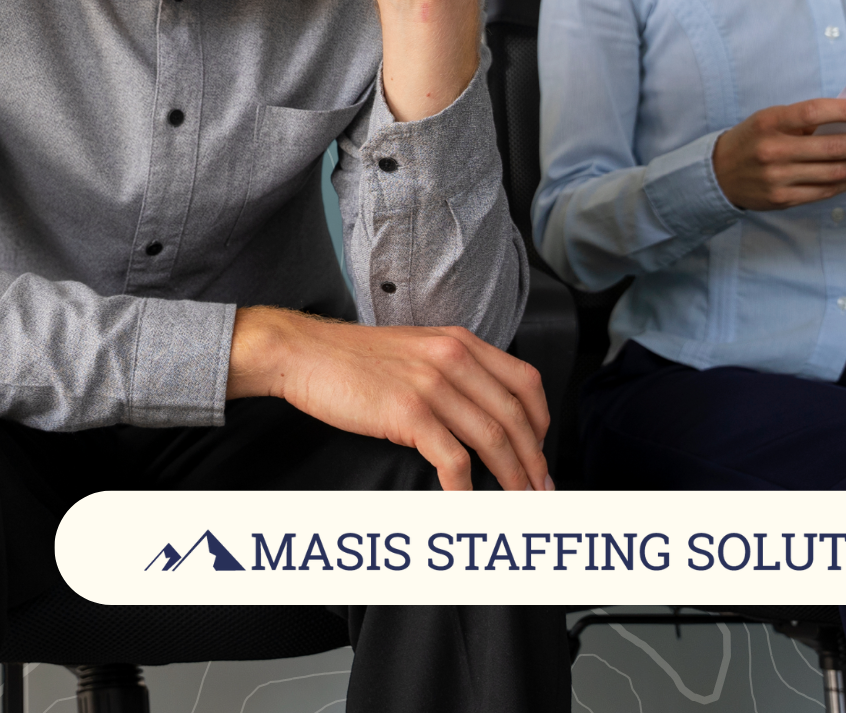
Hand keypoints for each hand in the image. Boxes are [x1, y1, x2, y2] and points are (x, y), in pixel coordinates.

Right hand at [228, 306, 550, 491]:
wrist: (303, 353)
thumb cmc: (349, 357)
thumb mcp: (414, 348)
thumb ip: (449, 370)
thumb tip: (477, 411)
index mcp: (459, 342)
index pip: (526, 381)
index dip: (542, 421)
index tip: (541, 449)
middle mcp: (453, 359)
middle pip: (516, 416)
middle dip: (535, 460)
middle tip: (541, 489)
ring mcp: (432, 385)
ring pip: (493, 440)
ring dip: (511, 478)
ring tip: (516, 502)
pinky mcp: (408, 412)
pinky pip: (453, 459)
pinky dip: (466, 488)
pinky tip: (465, 501)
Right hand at [713, 99, 845, 210]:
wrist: (717, 174)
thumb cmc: (751, 140)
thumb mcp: (769, 120)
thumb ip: (804, 120)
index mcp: (768, 123)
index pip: (814, 113)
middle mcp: (772, 151)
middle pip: (833, 147)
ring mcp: (777, 178)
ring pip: (834, 173)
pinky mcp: (782, 199)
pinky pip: (824, 191)